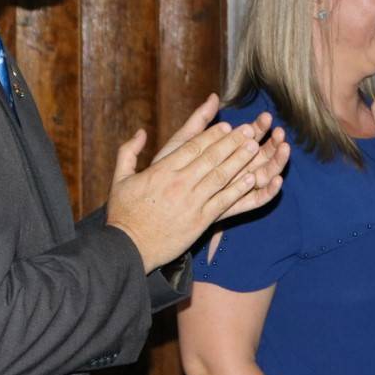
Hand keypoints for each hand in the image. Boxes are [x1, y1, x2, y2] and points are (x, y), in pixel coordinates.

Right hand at [106, 94, 288, 272]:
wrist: (127, 248)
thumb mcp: (119, 178)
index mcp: (162, 171)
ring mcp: (192, 202)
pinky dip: (238, 189)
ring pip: (221, 176)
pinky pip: (224, 201)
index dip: (213, 135)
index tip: (227, 125)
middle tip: (249, 129)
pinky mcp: (200, 221)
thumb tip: (141, 132)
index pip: (193, 147)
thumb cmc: (123, 214)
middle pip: (211, 157)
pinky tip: (252, 179)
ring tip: (254, 147)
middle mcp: (179, 183)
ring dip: (240, 160)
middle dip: (232, 141)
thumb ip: (129, 152)